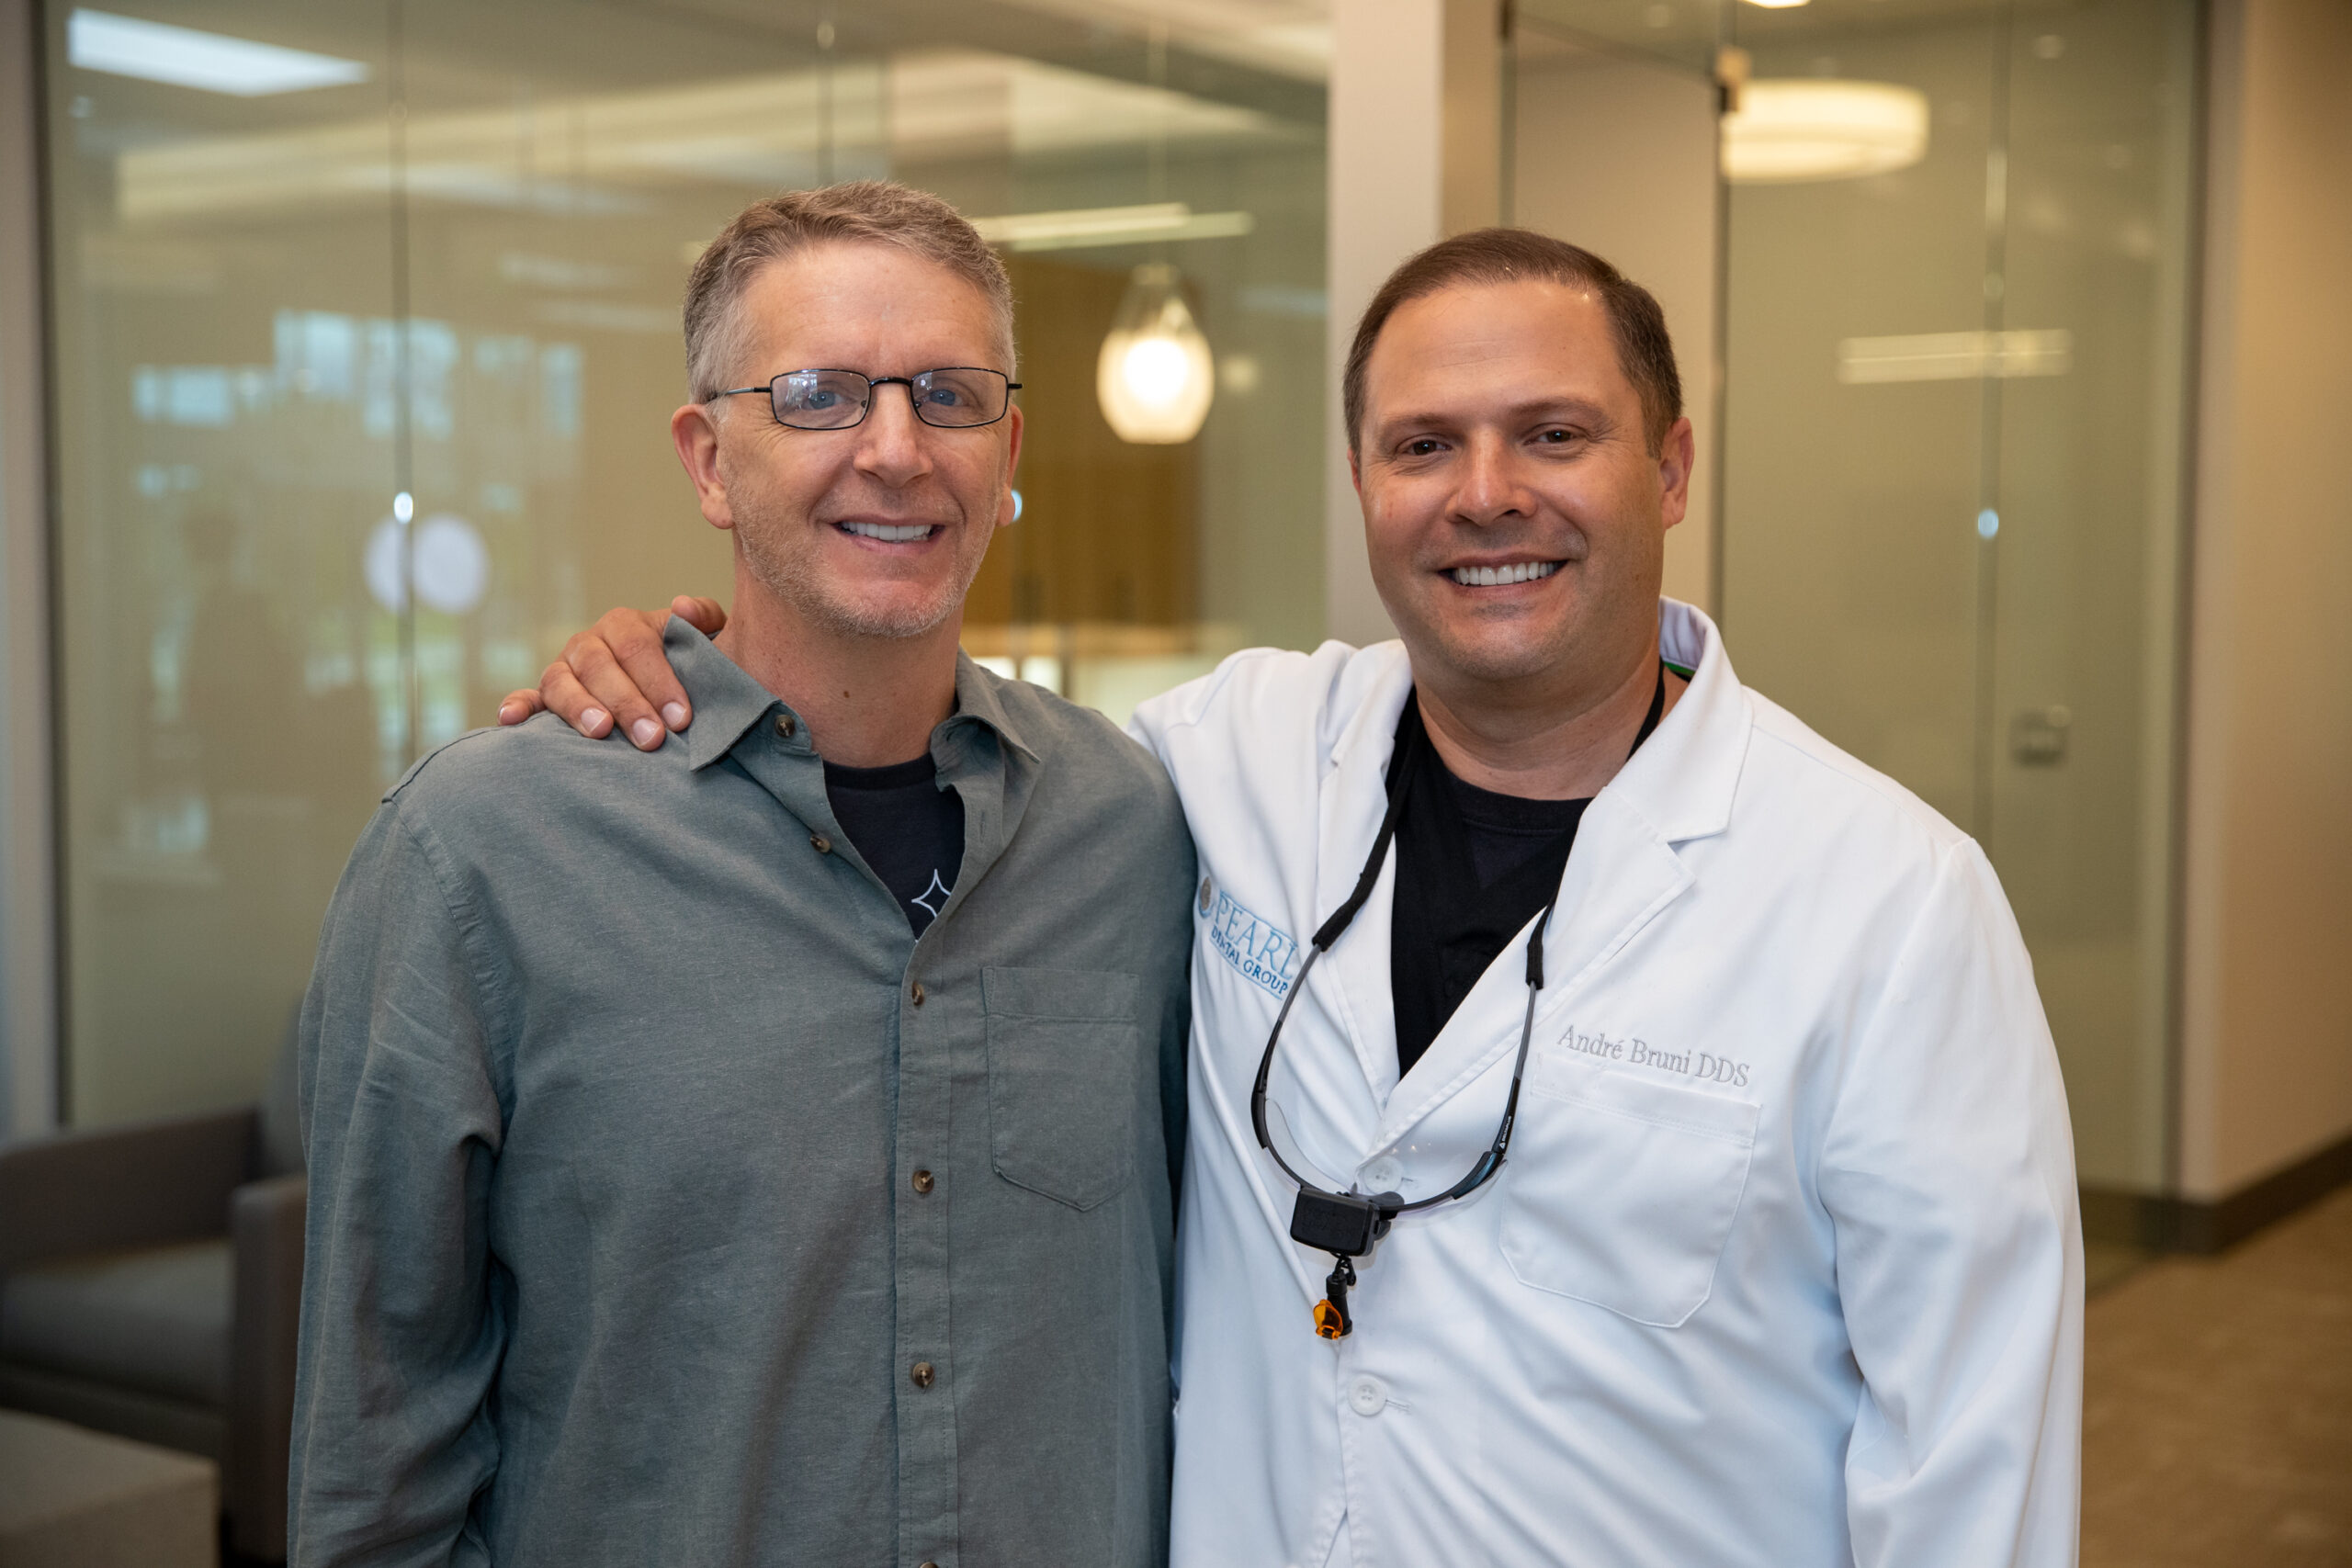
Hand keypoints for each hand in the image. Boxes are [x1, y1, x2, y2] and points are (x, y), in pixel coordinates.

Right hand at [495, 595, 727, 749]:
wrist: (668, 689)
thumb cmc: (688, 667)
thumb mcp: (704, 641)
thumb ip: (703, 620)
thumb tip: (683, 607)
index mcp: (625, 626)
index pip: (637, 648)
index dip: (659, 681)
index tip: (682, 717)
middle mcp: (589, 643)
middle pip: (600, 667)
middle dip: (627, 703)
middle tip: (652, 738)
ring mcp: (564, 669)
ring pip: (561, 682)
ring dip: (578, 707)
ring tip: (601, 731)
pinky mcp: (546, 697)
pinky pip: (527, 697)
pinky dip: (517, 706)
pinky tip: (511, 720)